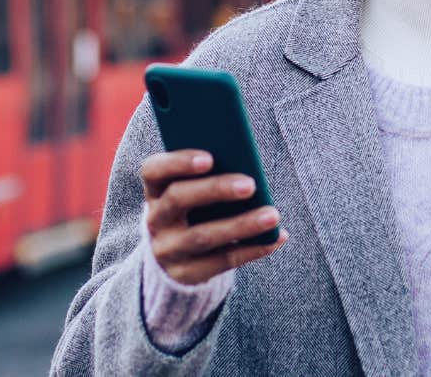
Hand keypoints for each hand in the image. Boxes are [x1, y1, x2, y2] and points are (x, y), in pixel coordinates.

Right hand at [140, 149, 288, 284]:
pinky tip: (276, 238)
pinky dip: (253, 249)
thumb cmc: (199, 208)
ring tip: (272, 215)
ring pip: (203, 236)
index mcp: (156, 189)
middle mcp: (156, 219)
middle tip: (250, 185)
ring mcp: (168, 249)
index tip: (209, 158)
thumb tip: (248, 167)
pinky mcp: (186, 273)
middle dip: (216, 189)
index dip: (178, 162)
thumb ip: (213, 176)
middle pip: (178, 199)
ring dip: (242, 225)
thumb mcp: (196, 190)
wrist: (179, 256)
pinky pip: (222, 261)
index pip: (153, 170)